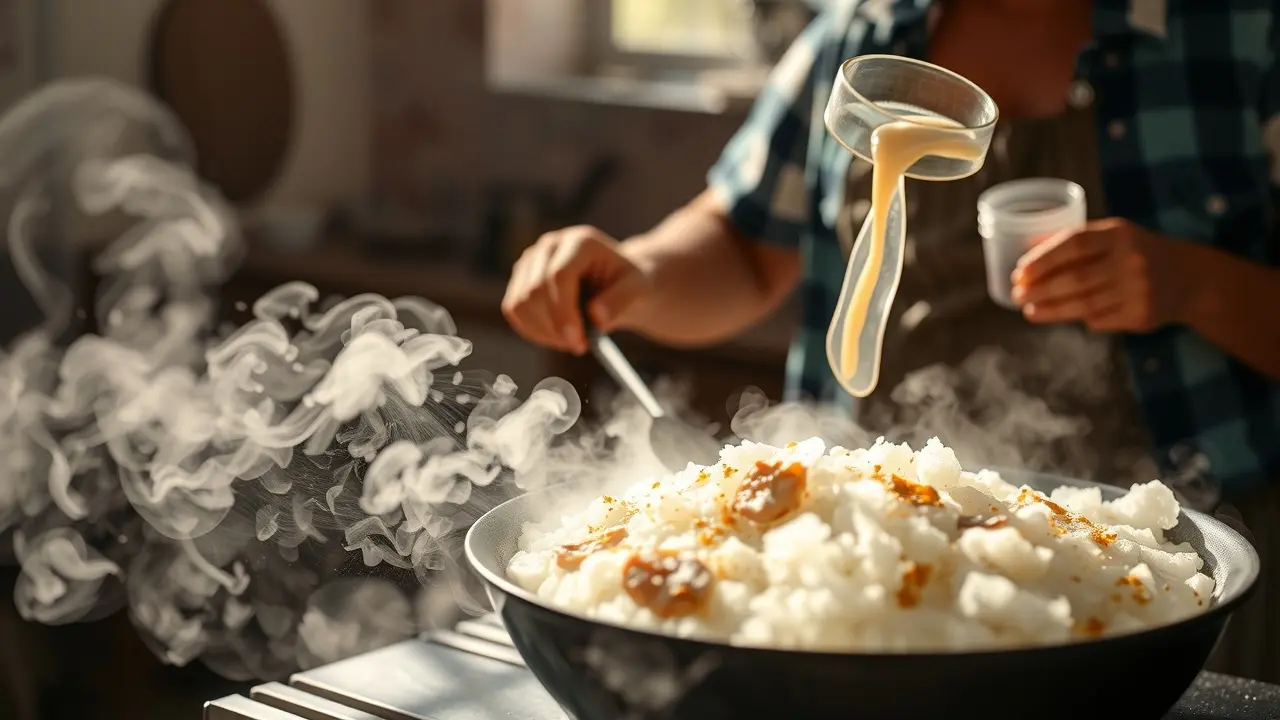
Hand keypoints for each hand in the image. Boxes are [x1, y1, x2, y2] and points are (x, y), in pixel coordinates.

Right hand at [501, 226, 651, 354]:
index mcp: (580, 242)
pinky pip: (513, 310)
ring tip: (572, 341)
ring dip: (543, 332)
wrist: (617, 283)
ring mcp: (530, 260)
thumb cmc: (628, 285)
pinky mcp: (520, 279)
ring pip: (519, 302)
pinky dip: (532, 330)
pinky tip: (556, 337)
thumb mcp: (637, 291)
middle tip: (578, 347)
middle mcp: (550, 245)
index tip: (578, 343)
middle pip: (534, 290)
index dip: (564, 312)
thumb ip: (621, 301)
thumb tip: (597, 317)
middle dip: (554, 327)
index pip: (558, 275)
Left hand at [1010, 218, 1190, 332]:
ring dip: (1051, 310)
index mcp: (1120, 234)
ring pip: (1084, 305)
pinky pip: (1099, 320)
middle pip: (1075, 279)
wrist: (1189, 278)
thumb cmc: (1135, 254)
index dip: (1043, 259)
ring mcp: (1139, 289)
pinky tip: (1066, 316)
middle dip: (1040, 290)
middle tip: (1017, 297)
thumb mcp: (1113, 237)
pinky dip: (1081, 318)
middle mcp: (1131, 260)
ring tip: (1030, 311)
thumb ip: (1076, 244)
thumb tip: (1026, 258)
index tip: (1019, 273)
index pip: (1074, 243)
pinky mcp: (1142, 315)